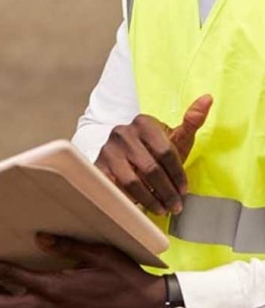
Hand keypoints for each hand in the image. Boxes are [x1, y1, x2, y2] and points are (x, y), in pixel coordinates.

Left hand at [0, 234, 165, 307]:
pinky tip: (45, 285)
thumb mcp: (98, 254)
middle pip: (2, 307)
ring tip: (15, 276)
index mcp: (55, 289)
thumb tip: (38, 237)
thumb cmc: (125, 278)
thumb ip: (66, 246)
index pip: (7, 277)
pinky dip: (30, 302)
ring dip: (9, 297)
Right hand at [94, 94, 212, 214]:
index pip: (166, 152)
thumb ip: (192, 120)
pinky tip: (140, 206)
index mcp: (144, 122)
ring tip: (161, 209)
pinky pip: (116, 188)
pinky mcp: (98, 166)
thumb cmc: (155, 149)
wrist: (124, 154)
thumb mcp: (175, 136)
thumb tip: (207, 98)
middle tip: (175, 205)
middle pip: (151, 168)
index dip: (178, 174)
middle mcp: (123, 132)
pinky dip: (130, 200)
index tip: (184, 189)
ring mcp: (109, 149)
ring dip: (150, 199)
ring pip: (133, 181)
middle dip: (166, 191)